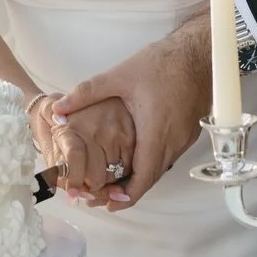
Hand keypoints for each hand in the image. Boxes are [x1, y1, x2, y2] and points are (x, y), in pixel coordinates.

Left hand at [51, 13, 210, 208]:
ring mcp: (184, 138)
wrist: (198, 53)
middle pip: (151, 178)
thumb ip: (86, 94)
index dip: (125, 196)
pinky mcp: (189, 132)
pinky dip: (152, 163)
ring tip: (116, 179)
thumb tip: (58, 110)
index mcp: (154, 133)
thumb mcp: (120, 76)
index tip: (108, 203)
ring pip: (161, 168)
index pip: (142, 179)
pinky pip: (169, 156)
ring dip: (141, 177)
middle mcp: (173, 141)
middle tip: (104, 195)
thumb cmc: (162, 64)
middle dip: (128, 190)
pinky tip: (137, 157)